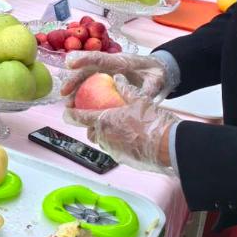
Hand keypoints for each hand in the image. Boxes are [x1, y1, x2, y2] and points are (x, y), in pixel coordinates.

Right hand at [60, 50, 177, 101]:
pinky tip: (76, 107)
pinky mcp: (104, 81)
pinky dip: (81, 96)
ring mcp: (104, 73)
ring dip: (74, 91)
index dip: (83, 59)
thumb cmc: (154, 72)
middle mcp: (107, 66)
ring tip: (67, 104)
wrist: (157, 70)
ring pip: (84, 79)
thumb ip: (148, 88)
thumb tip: (142, 99)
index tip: (70, 64)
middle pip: (85, 70)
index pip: (99, 58)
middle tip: (63, 93)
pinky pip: (89, 87)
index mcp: (119, 61)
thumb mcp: (155, 79)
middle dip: (73, 80)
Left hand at [64, 76, 179, 173]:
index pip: (78, 117)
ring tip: (114, 126)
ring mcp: (113, 149)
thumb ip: (125, 89)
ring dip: (103, 134)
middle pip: (90, 131)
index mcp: (104, 120)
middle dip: (90, 125)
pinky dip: (115, 142)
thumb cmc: (152, 122)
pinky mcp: (122, 158)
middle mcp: (104, 136)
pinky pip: (113, 149)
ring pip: (101, 141)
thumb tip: (116, 78)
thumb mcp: (139, 100)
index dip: (70, 114)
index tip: (67, 111)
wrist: (168, 145)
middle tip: (97, 117)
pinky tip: (126, 137)